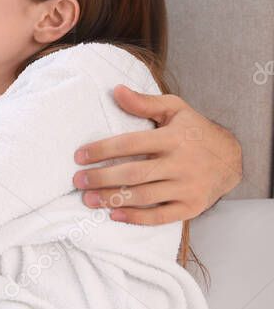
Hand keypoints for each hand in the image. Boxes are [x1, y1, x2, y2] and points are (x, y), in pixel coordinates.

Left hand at [73, 84, 242, 224]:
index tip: (79, 156)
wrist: (231, 158)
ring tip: (88, 199)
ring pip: (144, 196)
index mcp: (174, 138)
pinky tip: (114, 214)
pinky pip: (161, 216)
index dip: (103, 150)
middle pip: (134, 173)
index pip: (131, 144)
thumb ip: (145, 103)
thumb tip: (116, 90)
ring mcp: (188, 187)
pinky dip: (137, 218)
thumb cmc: (194, 131)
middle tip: (78, 181)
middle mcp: (182, 163)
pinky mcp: (192, 206)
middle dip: (102, 178)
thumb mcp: (175, 109)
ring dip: (113, 199)